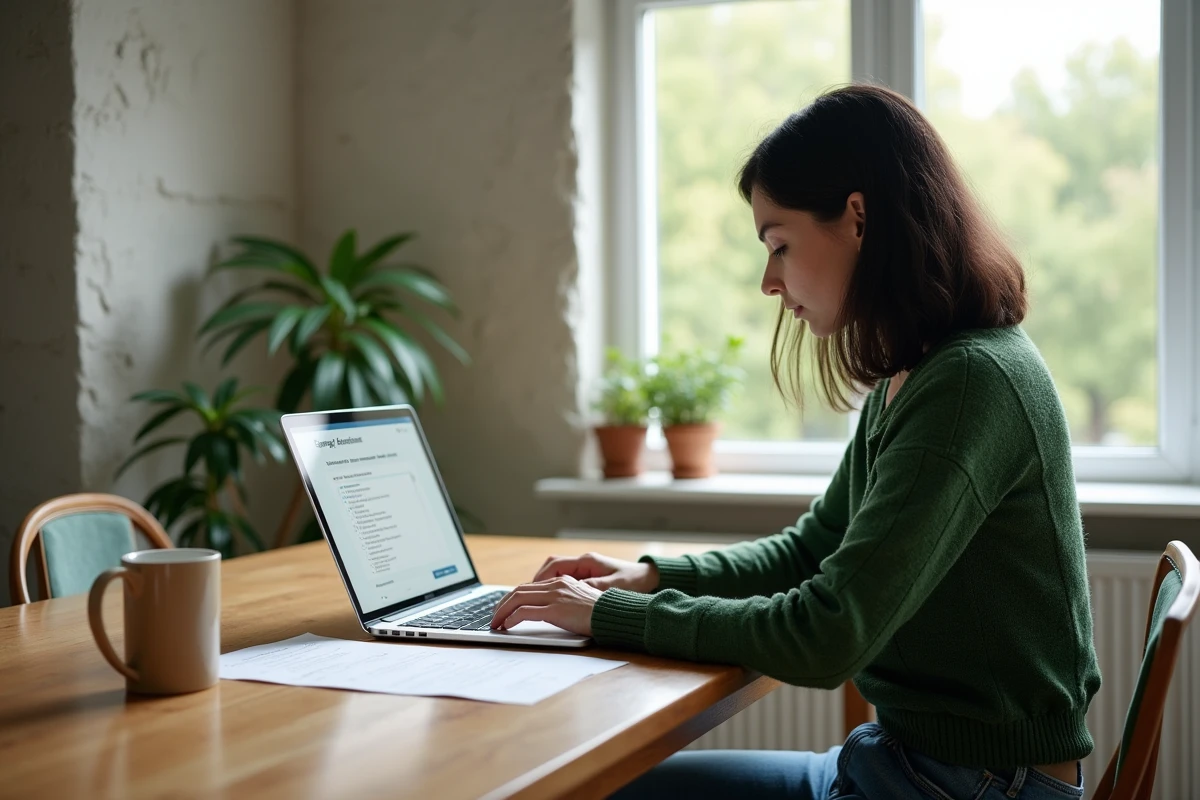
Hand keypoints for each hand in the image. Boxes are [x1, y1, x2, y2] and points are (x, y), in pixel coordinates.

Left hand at [489, 575, 602, 634]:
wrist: (614, 615)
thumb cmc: (600, 613)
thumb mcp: (579, 602)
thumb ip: (563, 602)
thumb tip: (547, 611)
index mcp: (561, 582)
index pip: (528, 587)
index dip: (512, 598)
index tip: (503, 609)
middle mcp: (556, 585)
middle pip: (518, 591)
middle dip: (502, 604)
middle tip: (494, 618)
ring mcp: (555, 596)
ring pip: (517, 599)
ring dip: (502, 612)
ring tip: (496, 624)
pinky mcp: (555, 609)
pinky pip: (525, 612)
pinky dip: (512, 619)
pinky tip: (507, 626)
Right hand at [532, 551, 659, 592]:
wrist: (648, 578)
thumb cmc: (633, 581)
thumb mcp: (613, 587)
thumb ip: (592, 588)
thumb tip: (571, 590)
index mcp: (587, 562)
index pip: (554, 565)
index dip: (539, 579)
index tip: (528, 591)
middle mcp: (582, 563)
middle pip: (549, 568)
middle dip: (533, 584)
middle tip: (520, 599)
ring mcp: (583, 569)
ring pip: (553, 574)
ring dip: (541, 586)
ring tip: (528, 602)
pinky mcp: (586, 577)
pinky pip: (562, 581)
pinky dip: (551, 590)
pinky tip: (547, 603)